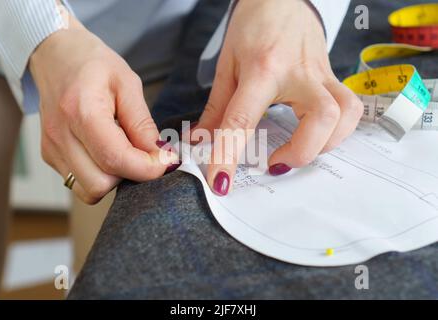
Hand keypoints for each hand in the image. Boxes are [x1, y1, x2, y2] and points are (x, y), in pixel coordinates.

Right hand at [30, 15, 177, 203]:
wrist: (55, 56)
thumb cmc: (93, 65)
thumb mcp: (128, 84)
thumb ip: (143, 124)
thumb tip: (160, 157)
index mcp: (82, 111)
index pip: (115, 158)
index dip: (147, 168)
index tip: (166, 160)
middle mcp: (61, 135)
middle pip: (100, 184)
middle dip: (130, 176)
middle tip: (144, 155)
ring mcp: (52, 149)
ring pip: (89, 191)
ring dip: (114, 179)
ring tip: (124, 152)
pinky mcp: (50, 157)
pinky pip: (81, 184)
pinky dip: (101, 176)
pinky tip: (107, 152)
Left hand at [196, 0, 362, 195]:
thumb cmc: (253, 26)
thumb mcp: (227, 65)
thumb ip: (217, 109)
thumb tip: (201, 142)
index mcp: (263, 69)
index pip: (243, 120)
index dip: (229, 155)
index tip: (221, 181)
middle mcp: (298, 73)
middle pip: (322, 118)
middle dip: (300, 153)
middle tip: (274, 163)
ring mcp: (321, 75)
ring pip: (345, 114)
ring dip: (325, 145)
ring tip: (296, 151)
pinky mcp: (333, 78)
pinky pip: (349, 109)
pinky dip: (338, 132)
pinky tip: (317, 137)